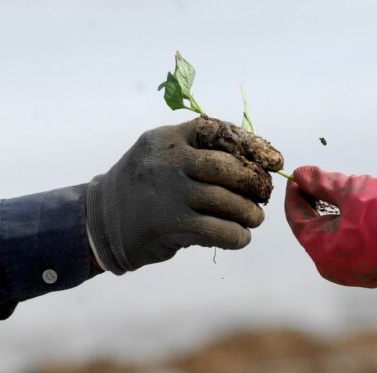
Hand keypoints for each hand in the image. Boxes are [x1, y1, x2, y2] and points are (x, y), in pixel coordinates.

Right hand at [86, 117, 282, 273]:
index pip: (218, 131)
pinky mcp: (171, 224)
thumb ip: (197, 151)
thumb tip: (255, 161)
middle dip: (254, 181)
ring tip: (254, 218)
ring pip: (227, 200)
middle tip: (262, 193)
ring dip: (249, 212)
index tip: (274, 159)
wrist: (102, 222)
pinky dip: (237, 235)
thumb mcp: (161, 155)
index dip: (251, 144)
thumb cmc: (144, 188)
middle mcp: (169, 161)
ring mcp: (169, 193)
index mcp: (168, 138)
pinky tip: (240, 237)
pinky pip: (218, 229)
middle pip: (228, 167)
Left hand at [285, 166, 376, 287]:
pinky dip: (347, 229)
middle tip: (314, 182)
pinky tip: (354, 212)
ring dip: (332, 216)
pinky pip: (349, 248)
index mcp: (322, 251)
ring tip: (336, 193)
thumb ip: (321, 183)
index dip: (295, 197)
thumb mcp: (349, 191)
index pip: (297, 221)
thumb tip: (301, 174)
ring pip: (333, 240)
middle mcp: (334, 269)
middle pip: (314, 231)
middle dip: (313, 205)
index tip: (297, 179)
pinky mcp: (370, 272)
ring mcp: (353, 274)